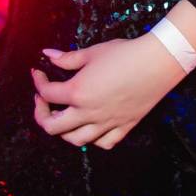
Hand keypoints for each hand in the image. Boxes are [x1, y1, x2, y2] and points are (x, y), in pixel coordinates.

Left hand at [31, 34, 184, 149]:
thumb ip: (67, 58)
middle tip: (43, 101)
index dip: (38, 82)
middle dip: (41, 114)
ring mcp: (107, 122)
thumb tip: (48, 55)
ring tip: (64, 117)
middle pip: (53, 126)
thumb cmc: (125, 54)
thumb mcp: (92, 52)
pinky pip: (104, 143)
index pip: (47, 93)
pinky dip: (94, 139)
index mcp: (78, 92)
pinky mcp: (124, 126)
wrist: (157, 62)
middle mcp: (89, 112)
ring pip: (76, 140)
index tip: (38, 73)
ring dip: (64, 131)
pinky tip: (92, 128)